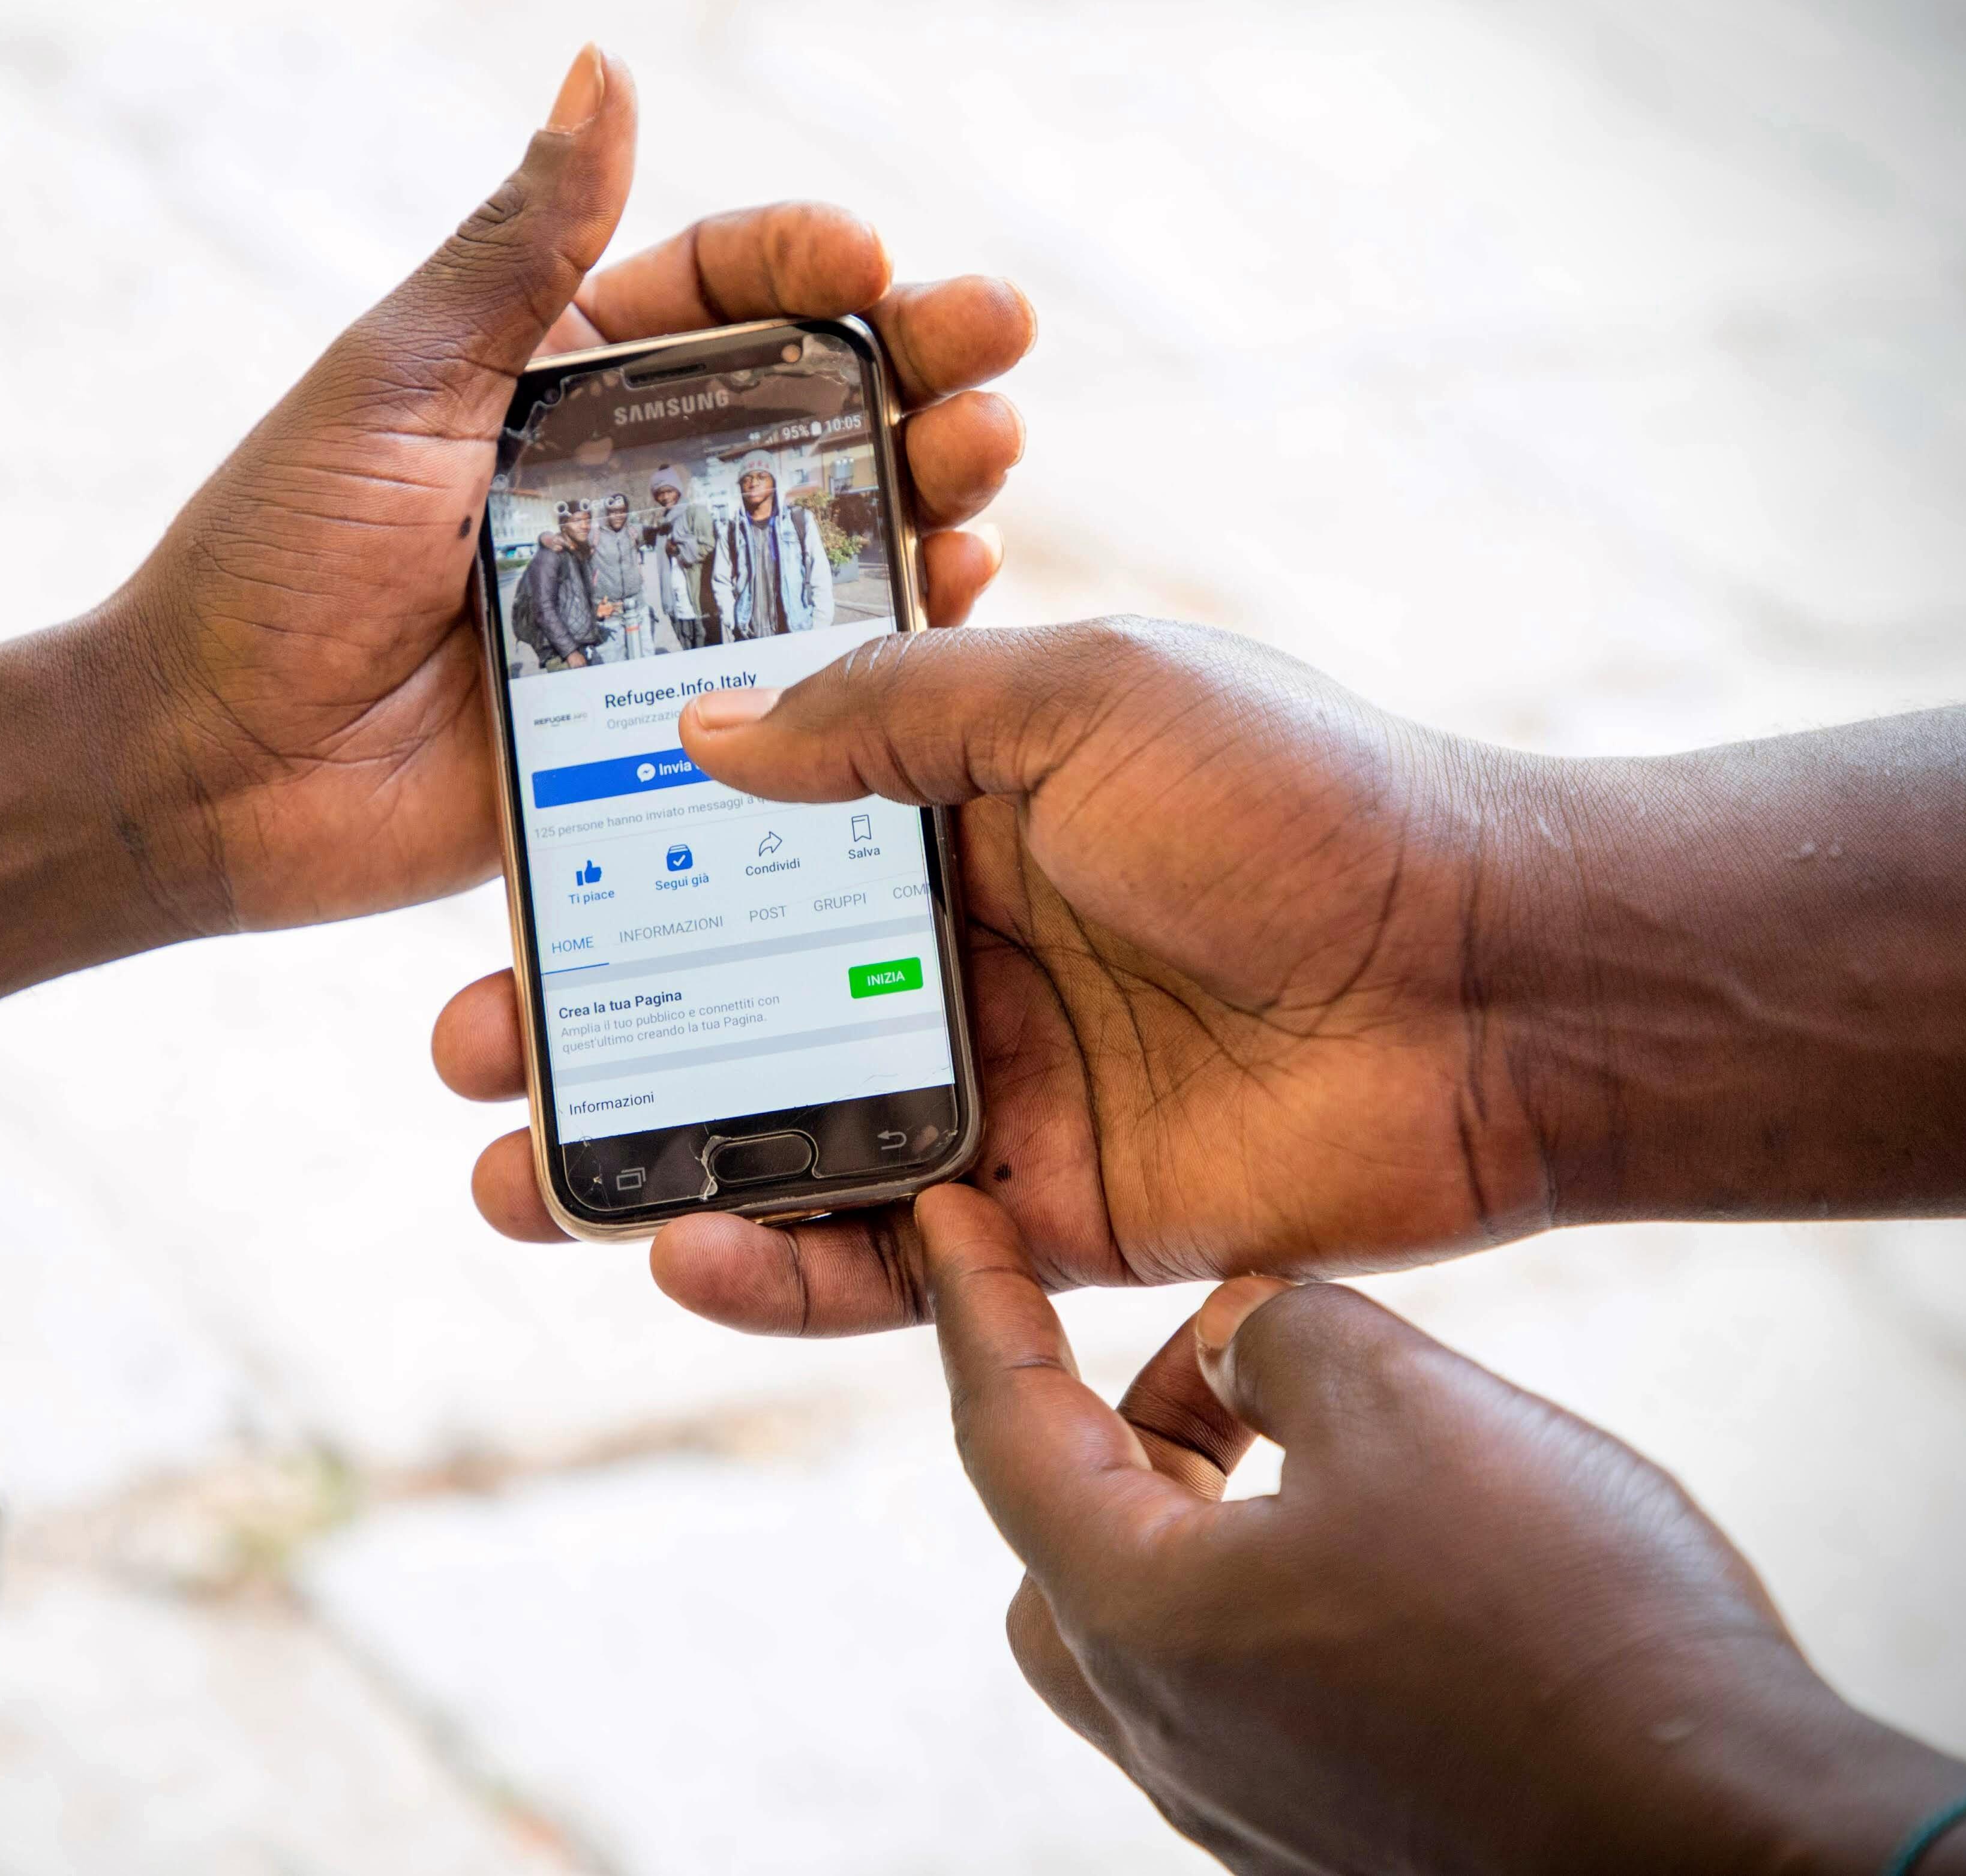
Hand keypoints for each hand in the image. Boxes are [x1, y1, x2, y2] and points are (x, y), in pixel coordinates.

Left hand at [86, 47, 1034, 934]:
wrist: (207, 769)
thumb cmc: (272, 559)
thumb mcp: (396, 381)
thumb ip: (518, 246)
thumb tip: (602, 69)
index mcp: (558, 374)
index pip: (723, 288)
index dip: (812, 260)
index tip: (874, 257)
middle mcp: (626, 479)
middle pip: (813, 400)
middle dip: (919, 361)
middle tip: (994, 348)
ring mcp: (656, 598)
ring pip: (830, 527)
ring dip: (930, 483)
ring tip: (985, 460)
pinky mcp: (667, 717)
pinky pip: (801, 671)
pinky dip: (886, 631)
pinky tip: (948, 587)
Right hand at [435, 618, 1565, 1330]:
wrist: (1493, 981)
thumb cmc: (1304, 805)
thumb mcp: (1079, 697)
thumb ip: (885, 716)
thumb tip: (700, 736)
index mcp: (965, 811)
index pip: (754, 845)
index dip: (629, 872)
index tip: (512, 887)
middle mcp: (966, 952)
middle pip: (739, 1004)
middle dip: (598, 1034)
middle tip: (472, 1058)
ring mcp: (1003, 1091)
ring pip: (787, 1143)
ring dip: (651, 1167)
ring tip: (522, 1188)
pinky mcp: (1049, 1220)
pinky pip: (888, 1258)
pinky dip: (784, 1268)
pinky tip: (688, 1253)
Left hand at [918, 1184, 1965, 1875]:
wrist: (1733, 1843)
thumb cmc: (1569, 1629)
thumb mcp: (1409, 1404)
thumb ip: (1283, 1337)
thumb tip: (1235, 1341)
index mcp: (1141, 1619)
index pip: (1003, 1432)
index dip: (975, 1303)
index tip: (947, 1217)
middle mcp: (1170, 1733)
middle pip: (1069, 1547)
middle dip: (1119, 1430)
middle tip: (1221, 1358)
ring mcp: (1253, 1803)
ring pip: (1169, 1625)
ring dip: (1217, 1510)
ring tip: (1338, 1437)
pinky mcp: (1341, 1835)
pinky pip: (1262, 1692)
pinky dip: (1289, 1590)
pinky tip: (1408, 1550)